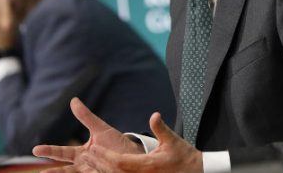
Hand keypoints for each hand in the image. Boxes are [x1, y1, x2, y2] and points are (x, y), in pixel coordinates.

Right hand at [33, 98, 141, 170]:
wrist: (133, 155)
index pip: (62, 152)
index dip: (49, 151)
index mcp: (82, 153)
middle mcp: (84, 165)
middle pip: (66, 170)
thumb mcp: (100, 129)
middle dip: (54, 172)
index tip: (35, 149)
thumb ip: (86, 117)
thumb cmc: (115, 142)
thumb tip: (73, 100)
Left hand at [78, 112, 202, 172]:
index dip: (104, 156)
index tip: (92, 148)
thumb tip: (154, 115)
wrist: (196, 172)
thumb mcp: (174, 140)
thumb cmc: (184, 156)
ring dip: (103, 170)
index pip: (119, 162)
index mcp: (147, 165)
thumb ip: (161, 128)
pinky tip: (105, 169)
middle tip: (86, 154)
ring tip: (91, 161)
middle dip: (99, 163)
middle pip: (114, 172)